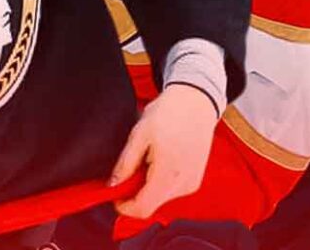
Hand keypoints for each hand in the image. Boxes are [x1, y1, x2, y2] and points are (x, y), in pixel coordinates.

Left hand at [109, 83, 218, 218]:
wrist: (196, 102)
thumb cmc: (169, 113)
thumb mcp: (139, 134)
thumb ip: (126, 163)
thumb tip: (113, 184)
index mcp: (168, 173)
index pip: (143, 208)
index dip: (124, 206)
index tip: (114, 194)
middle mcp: (184, 184)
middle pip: (151, 204)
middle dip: (135, 191)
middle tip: (131, 166)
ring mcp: (192, 183)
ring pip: (161, 198)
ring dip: (148, 185)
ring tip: (149, 156)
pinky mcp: (196, 180)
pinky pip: (172, 190)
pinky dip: (161, 180)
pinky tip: (161, 158)